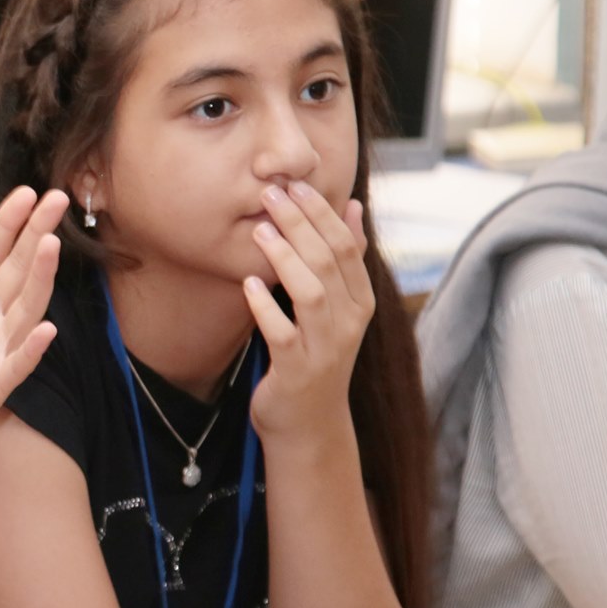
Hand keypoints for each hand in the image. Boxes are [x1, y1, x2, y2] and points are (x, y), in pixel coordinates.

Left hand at [0, 186, 66, 483]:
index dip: (5, 224)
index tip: (27, 193)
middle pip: (14, 269)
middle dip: (34, 234)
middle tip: (58, 198)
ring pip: (23, 307)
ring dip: (38, 279)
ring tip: (50, 245)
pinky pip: (16, 364)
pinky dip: (30, 348)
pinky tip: (46, 330)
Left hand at [242, 182, 373, 439]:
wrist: (308, 424)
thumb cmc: (315, 355)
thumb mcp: (335, 305)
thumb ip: (343, 259)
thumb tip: (353, 205)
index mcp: (359, 301)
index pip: (346, 247)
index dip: (322, 213)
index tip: (295, 183)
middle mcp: (349, 322)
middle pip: (329, 262)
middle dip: (301, 224)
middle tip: (272, 192)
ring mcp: (326, 347)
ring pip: (311, 293)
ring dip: (286, 259)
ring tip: (260, 230)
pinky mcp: (298, 370)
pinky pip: (284, 334)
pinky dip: (266, 309)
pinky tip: (248, 286)